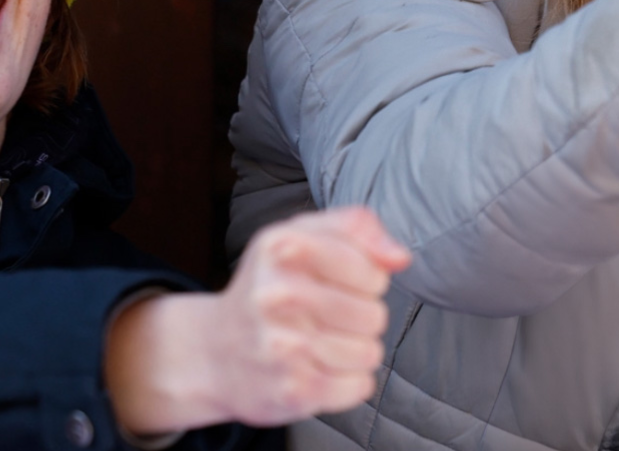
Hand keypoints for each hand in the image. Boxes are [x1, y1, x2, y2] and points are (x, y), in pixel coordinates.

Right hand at [105, 207, 409, 434]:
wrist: (216, 349)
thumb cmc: (274, 282)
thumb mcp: (307, 232)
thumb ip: (360, 229)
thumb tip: (400, 258)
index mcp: (285, 245)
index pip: (372, 271)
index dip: (370, 278)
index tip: (346, 281)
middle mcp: (277, 295)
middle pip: (374, 314)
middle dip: (362, 315)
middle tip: (329, 314)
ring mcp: (281, 347)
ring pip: (370, 352)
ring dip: (355, 350)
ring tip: (322, 340)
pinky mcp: (290, 391)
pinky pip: (359, 386)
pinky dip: (348, 381)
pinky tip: (318, 368)